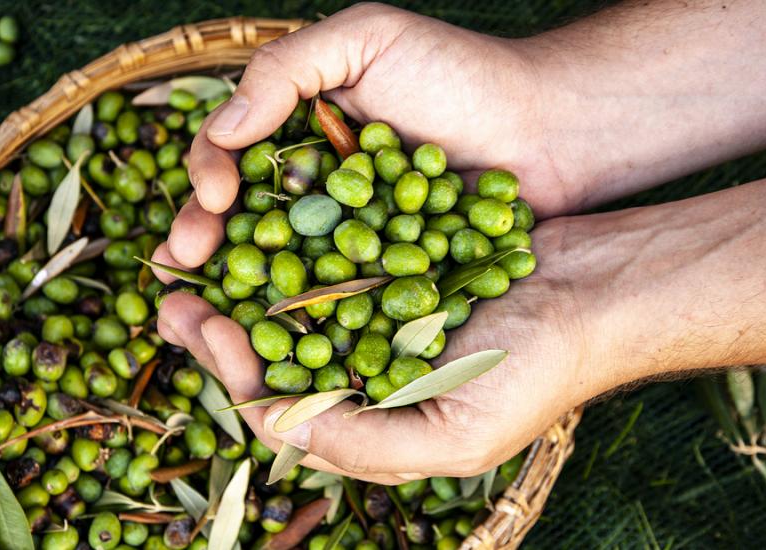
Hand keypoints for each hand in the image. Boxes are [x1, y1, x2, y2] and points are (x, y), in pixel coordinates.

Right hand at [152, 3, 565, 276]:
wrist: (545, 127)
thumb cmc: (457, 73)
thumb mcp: (365, 39)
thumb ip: (286, 70)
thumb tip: (220, 131)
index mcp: (298, 136)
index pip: (231, 162)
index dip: (207, 184)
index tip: (206, 206)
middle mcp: (315, 191)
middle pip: (247, 222)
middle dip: (209, 246)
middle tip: (183, 271)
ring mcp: (348, 239)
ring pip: (284, 267)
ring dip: (245, 292)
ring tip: (212, 317)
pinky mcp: (384, 278)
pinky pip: (338, 297)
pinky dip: (309, 316)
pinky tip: (282, 337)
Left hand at [156, 216, 590, 483]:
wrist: (593, 290)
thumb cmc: (535, 370)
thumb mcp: (454, 437)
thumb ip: (365, 446)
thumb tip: (280, 430)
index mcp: (373, 421)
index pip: (282, 410)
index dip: (234, 375)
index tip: (208, 330)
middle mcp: (366, 371)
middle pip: (273, 358)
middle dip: (217, 330)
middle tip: (171, 295)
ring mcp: (376, 317)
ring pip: (289, 307)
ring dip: (241, 284)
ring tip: (197, 256)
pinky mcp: (391, 267)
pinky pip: (326, 260)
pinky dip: (290, 246)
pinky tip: (260, 221)